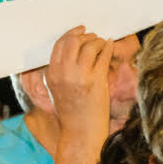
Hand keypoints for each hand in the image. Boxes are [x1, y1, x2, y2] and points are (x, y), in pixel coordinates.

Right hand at [44, 25, 112, 143]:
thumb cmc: (71, 113)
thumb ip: (60, 72)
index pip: (59, 45)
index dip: (70, 34)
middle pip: (73, 41)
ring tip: (102, 43)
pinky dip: (107, 47)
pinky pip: (103, 55)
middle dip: (84, 35)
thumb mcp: (56, 90)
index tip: (80, 31)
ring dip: (97, 41)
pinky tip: (110, 45)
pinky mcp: (96, 80)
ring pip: (89, 46)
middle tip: (92, 36)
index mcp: (52, 74)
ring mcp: (80, 76)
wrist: (81, 132)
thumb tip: (72, 52)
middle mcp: (64, 73)